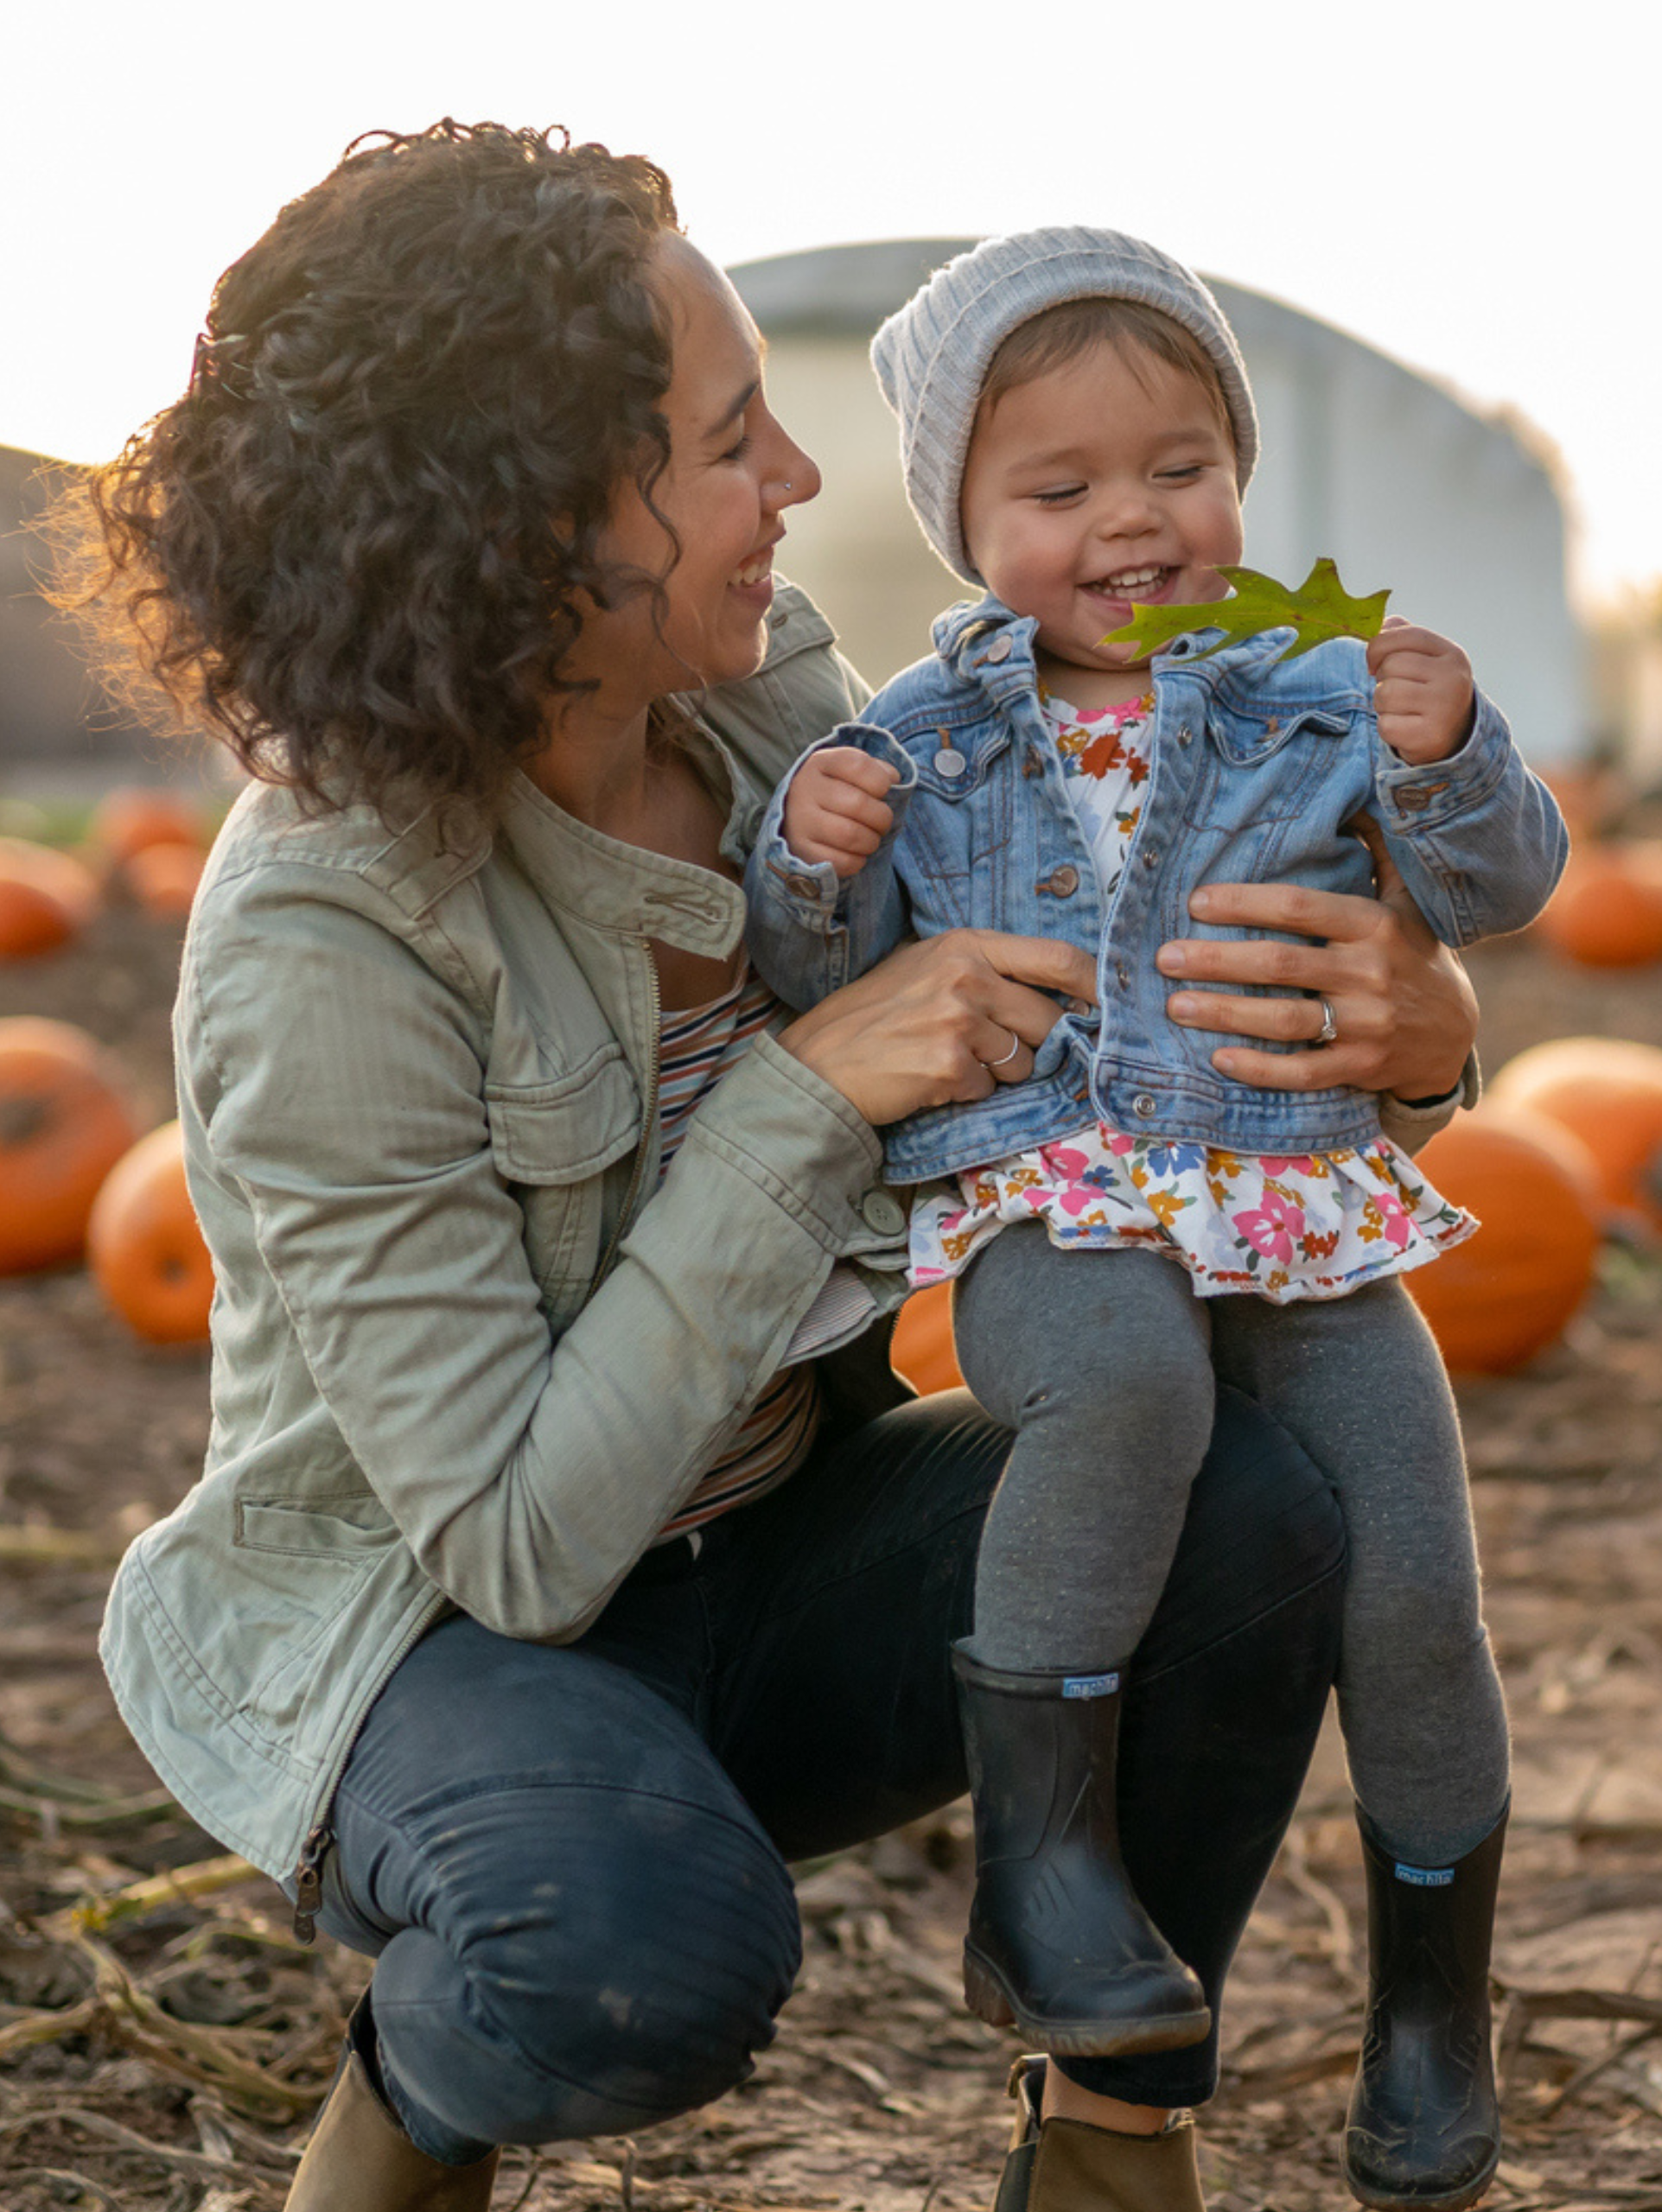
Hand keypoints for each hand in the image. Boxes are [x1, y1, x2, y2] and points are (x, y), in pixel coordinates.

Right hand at [779, 930, 1097, 1127]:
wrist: (818, 1063)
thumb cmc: (872, 1017)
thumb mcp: (925, 968)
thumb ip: (984, 970)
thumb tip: (1053, 995)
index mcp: (965, 944)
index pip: (1056, 957)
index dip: (1092, 984)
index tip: (1107, 1004)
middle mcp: (966, 974)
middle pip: (1047, 1018)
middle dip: (1031, 1044)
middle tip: (988, 1050)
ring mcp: (958, 1020)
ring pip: (1021, 1061)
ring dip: (994, 1073)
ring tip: (947, 1061)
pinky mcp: (949, 1065)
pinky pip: (988, 1089)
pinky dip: (965, 1093)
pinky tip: (928, 1080)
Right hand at [783, 747, 900, 879]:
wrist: (796, 816)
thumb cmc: (836, 792)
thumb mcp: (851, 773)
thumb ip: (877, 771)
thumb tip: (894, 781)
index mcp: (821, 762)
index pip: (859, 766)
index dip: (882, 782)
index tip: (882, 792)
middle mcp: (805, 788)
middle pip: (858, 804)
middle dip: (882, 818)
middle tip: (882, 823)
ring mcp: (800, 820)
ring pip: (850, 835)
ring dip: (871, 841)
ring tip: (871, 839)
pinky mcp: (801, 850)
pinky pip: (841, 861)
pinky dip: (857, 861)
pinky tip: (856, 854)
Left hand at [1155, 819, 1476, 1100]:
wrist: (1454, 1034)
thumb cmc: (1412, 957)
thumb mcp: (1405, 902)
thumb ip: (1378, 853)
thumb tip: (1354, 799)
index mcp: (1374, 925)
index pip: (1298, 907)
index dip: (1243, 902)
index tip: (1196, 902)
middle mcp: (1371, 972)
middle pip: (1279, 964)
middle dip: (1216, 960)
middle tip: (1165, 957)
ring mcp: (1367, 1024)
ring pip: (1284, 1020)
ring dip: (1225, 1013)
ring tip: (1176, 1005)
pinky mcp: (1361, 1067)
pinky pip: (1303, 1072)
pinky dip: (1260, 1068)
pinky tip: (1218, 1059)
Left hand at [1366, 618, 1474, 763]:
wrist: (1453, 737)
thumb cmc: (1429, 692)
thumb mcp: (1425, 660)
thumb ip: (1403, 637)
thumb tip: (1381, 625)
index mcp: (1451, 654)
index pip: (1405, 635)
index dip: (1378, 646)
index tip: (1373, 663)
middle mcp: (1452, 678)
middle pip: (1391, 666)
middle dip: (1382, 680)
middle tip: (1397, 691)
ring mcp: (1444, 708)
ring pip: (1385, 694)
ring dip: (1382, 704)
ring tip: (1400, 709)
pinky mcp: (1429, 736)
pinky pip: (1385, 725)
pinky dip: (1387, 727)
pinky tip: (1404, 728)